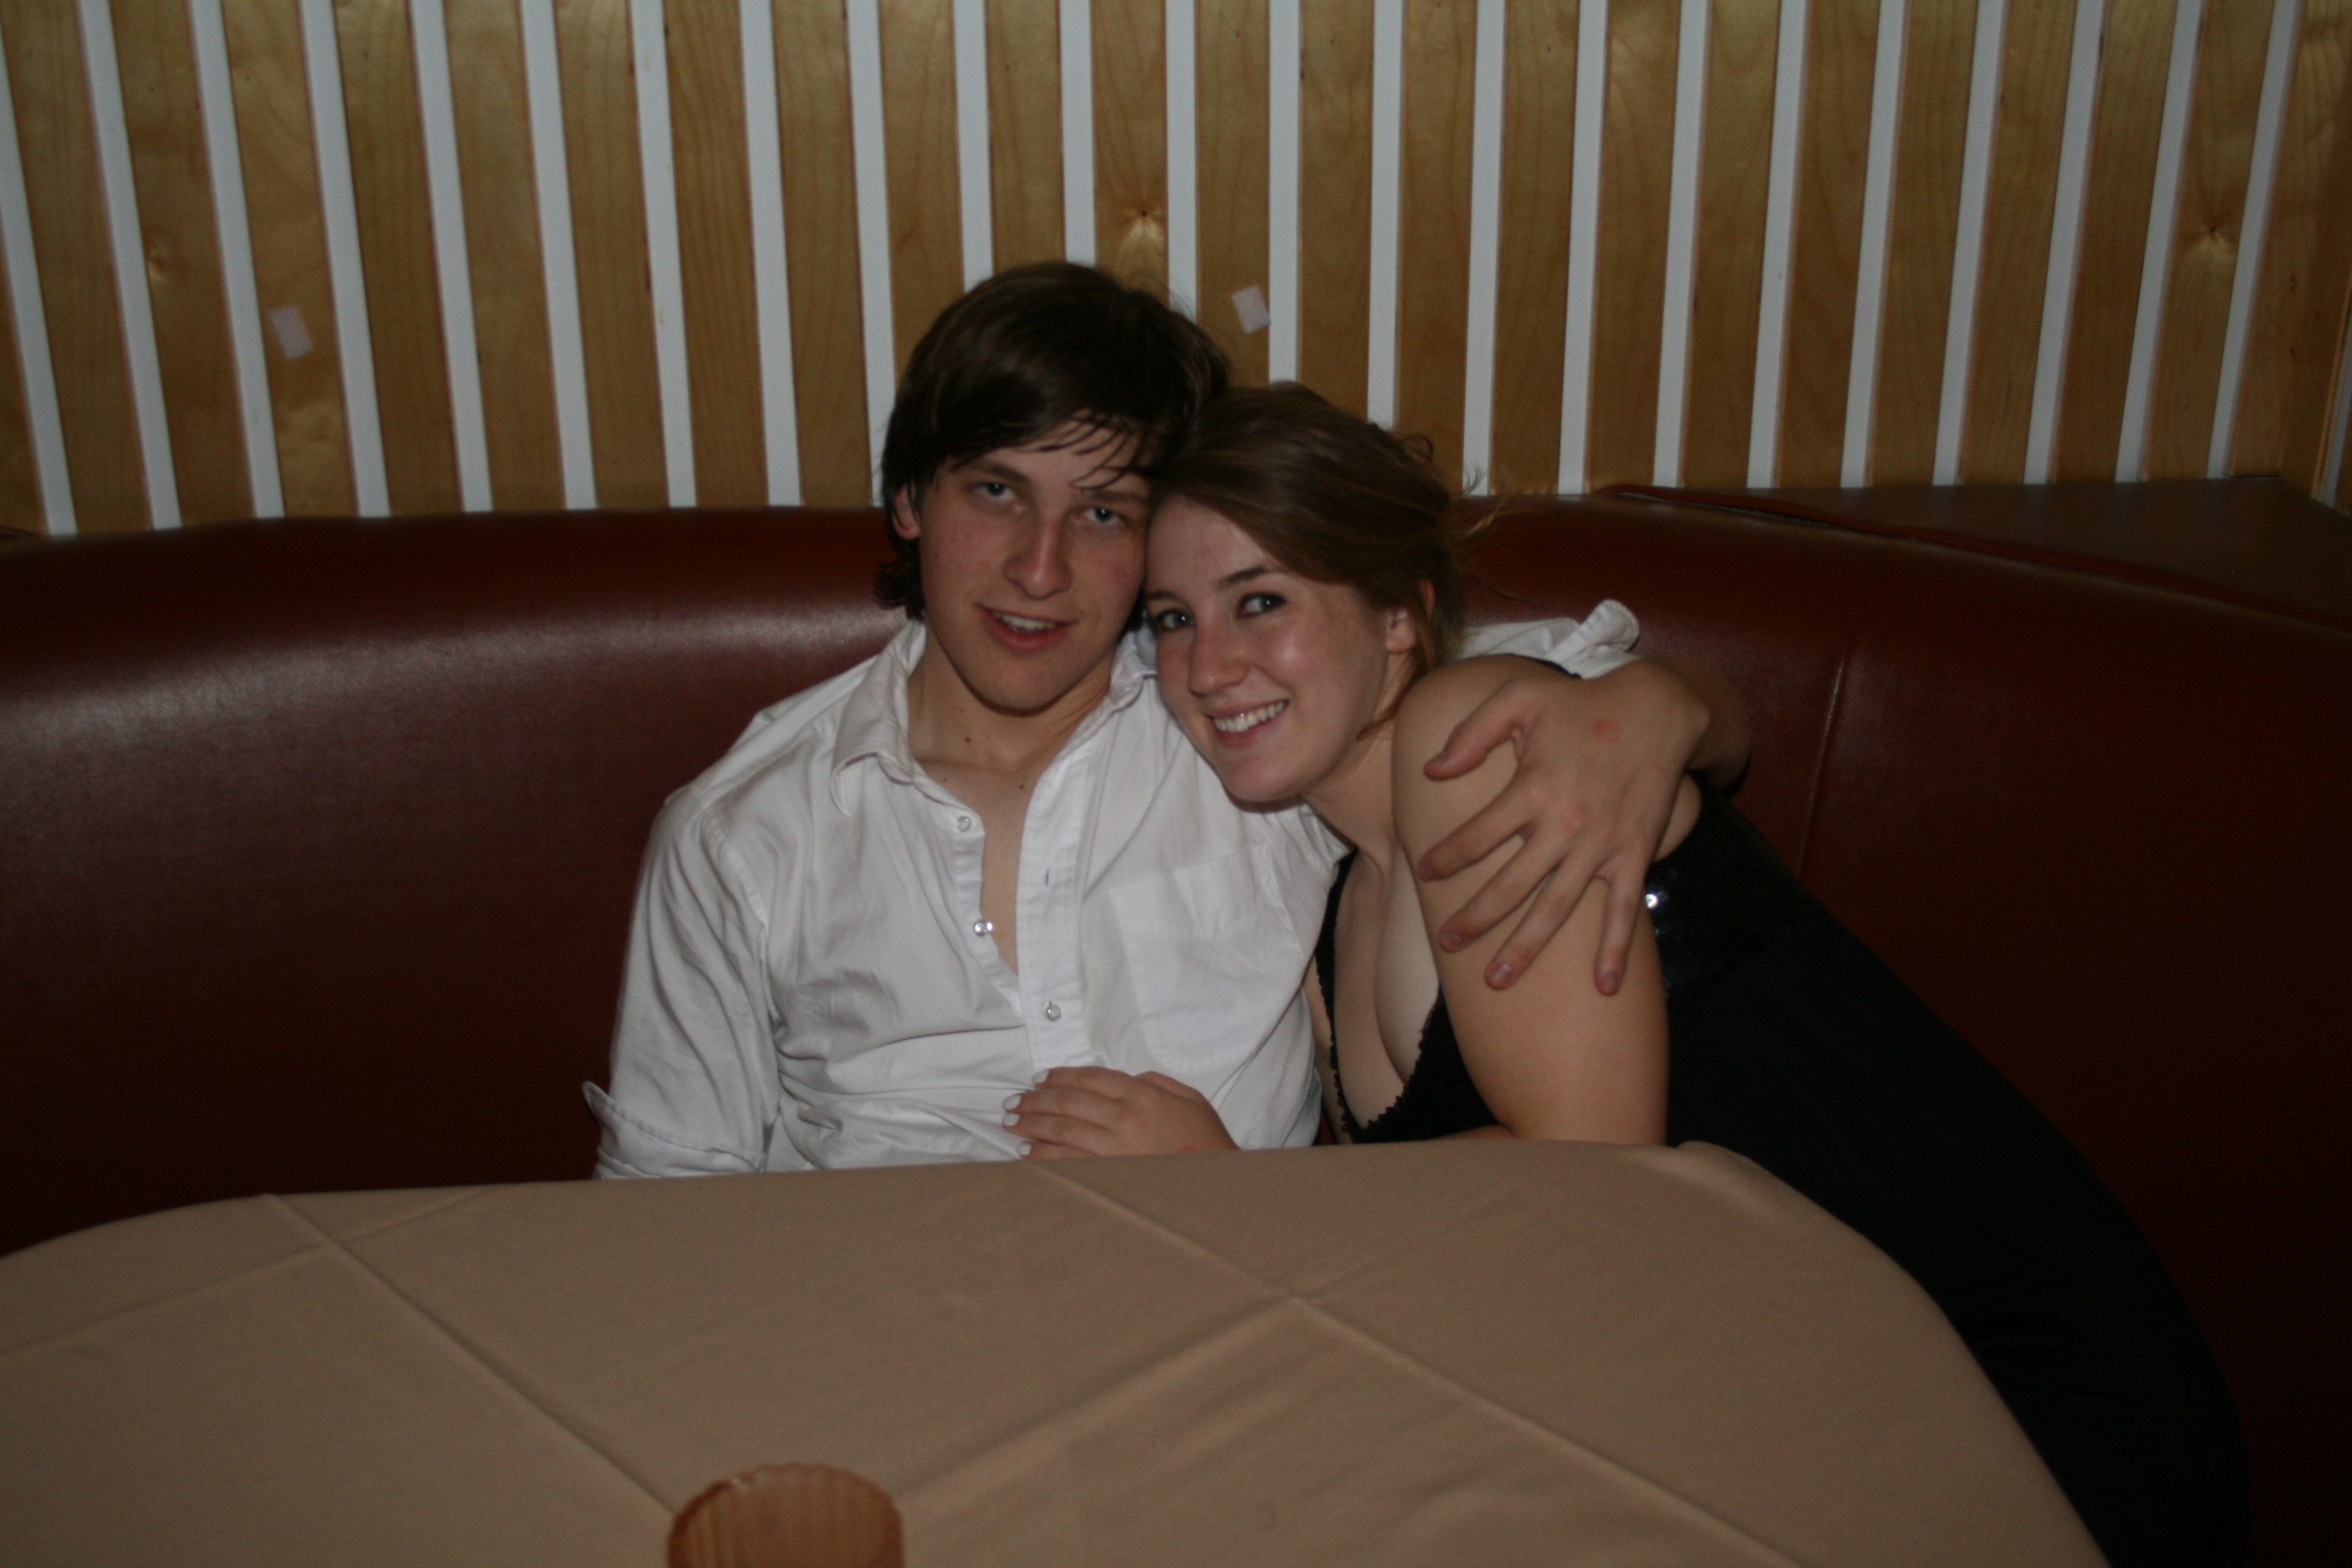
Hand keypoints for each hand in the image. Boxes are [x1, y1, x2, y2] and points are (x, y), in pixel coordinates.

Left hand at [1005, 1067, 1238, 1157]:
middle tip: (1014, 1100)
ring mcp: (1115, 1148)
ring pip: (1062, 1129)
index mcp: (1143, 1094)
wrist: (1219, 1184)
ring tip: (1012, 1121)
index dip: (1061, 1076)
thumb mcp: (1191, 1099)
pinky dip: (1044, 1156)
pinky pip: (1068, 1162)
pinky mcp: (1109, 1174)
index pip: (1091, 1078)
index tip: (1040, 1078)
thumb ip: (1158, 1083)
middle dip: (1037, 1098)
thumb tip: (1129, 1077)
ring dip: (1033, 1123)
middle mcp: (1125, 1117)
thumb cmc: (1207, 1142)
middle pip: (1069, 1101)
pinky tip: (1027, 1153)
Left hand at [1415, 660, 1704, 993]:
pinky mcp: (1634, 854)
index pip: (1476, 836)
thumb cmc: (1581, 702)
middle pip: (1509, 885)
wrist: (1658, 709)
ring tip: (1496, 980)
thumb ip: (1472, 732)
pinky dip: (1615, 951)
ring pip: (1556, 909)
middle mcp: (1564, 825)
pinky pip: (1623, 912)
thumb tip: (1432, 770)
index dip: (1446, 858)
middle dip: (1474, 919)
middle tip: (1448, 943)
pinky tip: (1605, 987)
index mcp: (1531, 788)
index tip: (1425, 872)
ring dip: (1525, 947)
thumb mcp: (1520, 698)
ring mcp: (1601, 846)